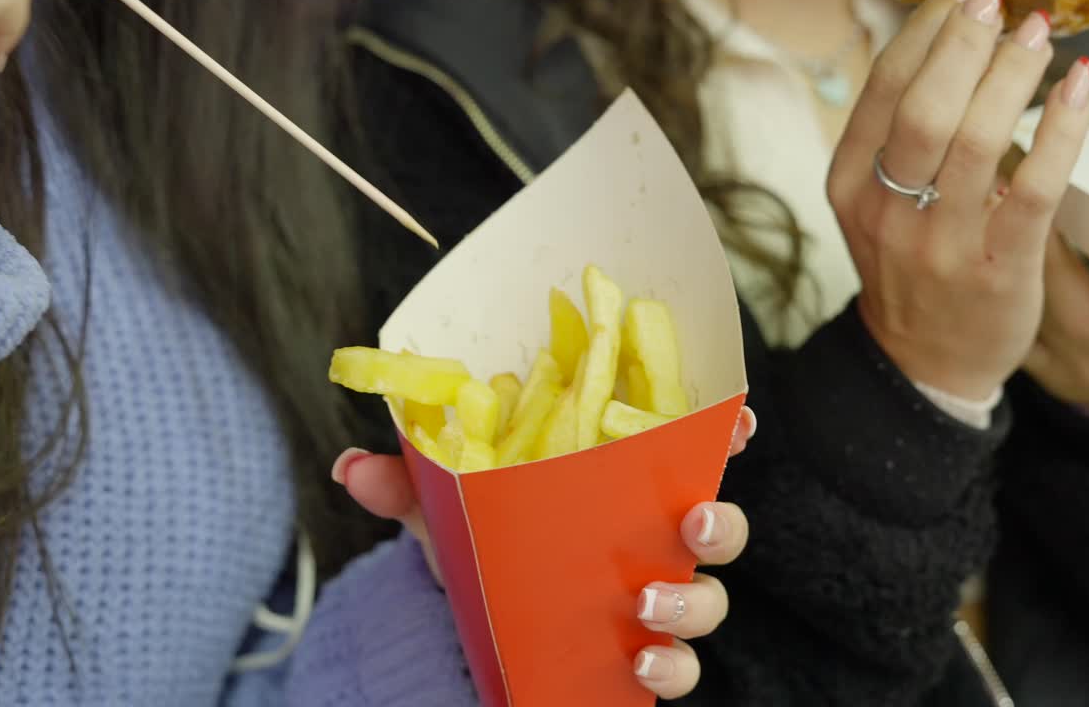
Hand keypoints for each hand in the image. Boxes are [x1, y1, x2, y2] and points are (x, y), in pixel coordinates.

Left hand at [331, 405, 756, 699]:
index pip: (692, 450)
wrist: (475, 621)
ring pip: (710, 600)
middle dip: (721, 521)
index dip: (726, 432)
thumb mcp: (448, 509)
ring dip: (689, 603)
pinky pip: (680, 666)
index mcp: (624, 484)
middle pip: (719, 526)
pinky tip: (637, 662)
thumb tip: (351, 468)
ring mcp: (655, 599)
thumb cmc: (483, 542)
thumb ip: (408, 485)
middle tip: (691, 522)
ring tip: (642, 606)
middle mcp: (653, 539)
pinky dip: (669, 666)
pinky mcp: (641, 653)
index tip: (737, 421)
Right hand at [827, 0, 1088, 399]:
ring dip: (1013, 76)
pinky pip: (1035, 190)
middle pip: (924, 110)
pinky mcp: (998, 268)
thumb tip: (941, 48)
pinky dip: (1061, 131)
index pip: (881, 92)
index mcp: (850, 185)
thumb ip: (895, 138)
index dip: (921, 35)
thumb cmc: (909, 268)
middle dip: (964, 44)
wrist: (923, 362)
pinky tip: (1075, 90)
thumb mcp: (876, 204)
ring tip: (1039, 35)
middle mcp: (886, 211)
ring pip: (978, 143)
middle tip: (996, 0)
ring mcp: (940, 244)